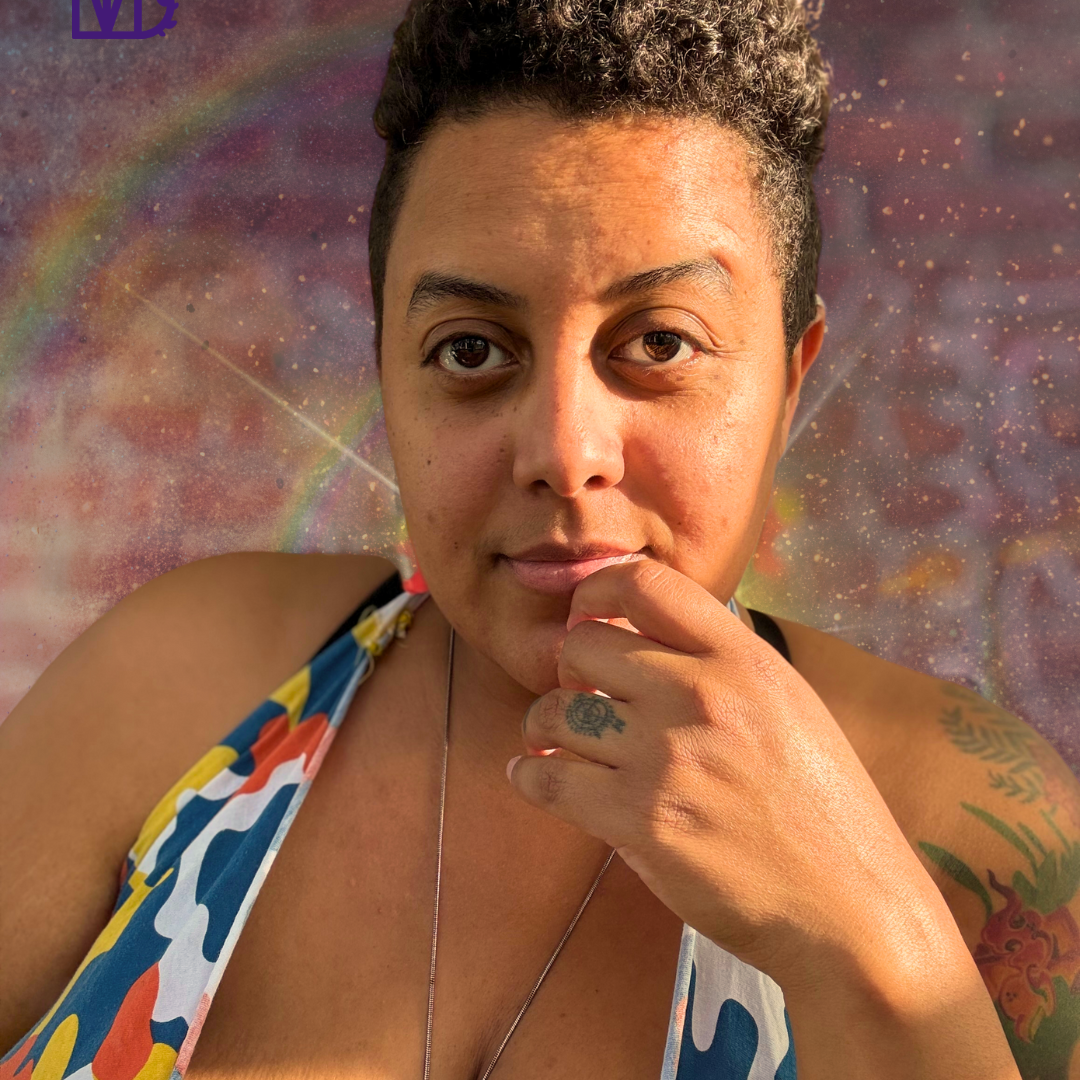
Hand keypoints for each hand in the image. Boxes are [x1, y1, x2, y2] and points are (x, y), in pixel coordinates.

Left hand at [507, 557, 940, 989]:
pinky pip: (549, 778)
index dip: (597, 590)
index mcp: (744, 658)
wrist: (852, 908)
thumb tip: (643, 636)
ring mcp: (669, 758)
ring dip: (545, 726)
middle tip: (581, 697)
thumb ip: (721, 664)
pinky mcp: (642, 821)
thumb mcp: (789, 705)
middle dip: (568, 669)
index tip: (587, 615)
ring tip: (557, 742)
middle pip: (582, 644)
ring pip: (556, 712)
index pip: (645, 582)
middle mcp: (702, 694)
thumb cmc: (824, 808)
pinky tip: (534, 775)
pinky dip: (530, 775)